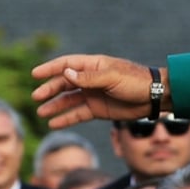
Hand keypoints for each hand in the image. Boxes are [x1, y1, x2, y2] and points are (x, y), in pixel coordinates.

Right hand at [31, 55, 166, 128]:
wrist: (155, 97)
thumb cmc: (136, 82)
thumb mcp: (112, 77)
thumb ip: (88, 78)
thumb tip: (65, 74)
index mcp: (94, 66)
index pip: (67, 64)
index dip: (51, 69)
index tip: (35, 74)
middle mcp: (91, 80)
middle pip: (64, 83)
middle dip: (50, 89)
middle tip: (36, 97)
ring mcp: (93, 95)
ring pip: (68, 100)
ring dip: (55, 105)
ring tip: (41, 112)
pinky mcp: (98, 109)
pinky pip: (78, 114)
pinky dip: (66, 118)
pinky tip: (53, 123)